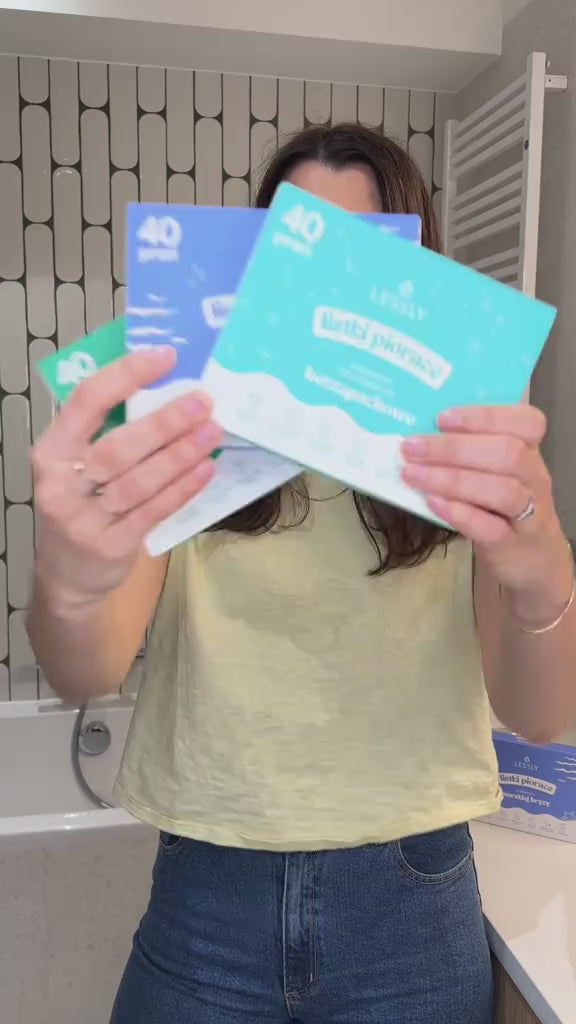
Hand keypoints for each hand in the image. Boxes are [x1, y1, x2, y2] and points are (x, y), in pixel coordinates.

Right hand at [32, 347, 221, 609]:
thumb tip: (165, 387)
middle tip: (203, 401)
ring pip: (139, 481)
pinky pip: (153, 511)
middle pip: (118, 446)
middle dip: (165, 422)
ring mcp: (84, 519)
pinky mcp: (110, 546)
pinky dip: (182, 488)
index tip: (166, 356)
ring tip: (213, 432)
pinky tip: (206, 469)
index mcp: (51, 451)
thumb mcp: (77, 466)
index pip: (86, 401)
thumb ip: (106, 432)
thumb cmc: (81, 505)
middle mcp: (62, 484)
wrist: (67, 576)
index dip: (126, 374)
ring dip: (181, 454)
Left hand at [401, 404, 572, 622]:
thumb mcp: (496, 475)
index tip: (441, 418)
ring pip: (502, 490)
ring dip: (452, 480)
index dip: (483, 416)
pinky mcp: (513, 545)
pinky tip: (432, 504)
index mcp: (530, 451)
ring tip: (412, 475)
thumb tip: (419, 436)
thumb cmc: (505, 508)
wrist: (535, 562)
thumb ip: (469, 453)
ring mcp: (529, 514)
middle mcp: (534, 478)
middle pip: (507, 453)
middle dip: (454, 447)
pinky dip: (460, 514)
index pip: (524, 422)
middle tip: (411, 448)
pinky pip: (491, 528)